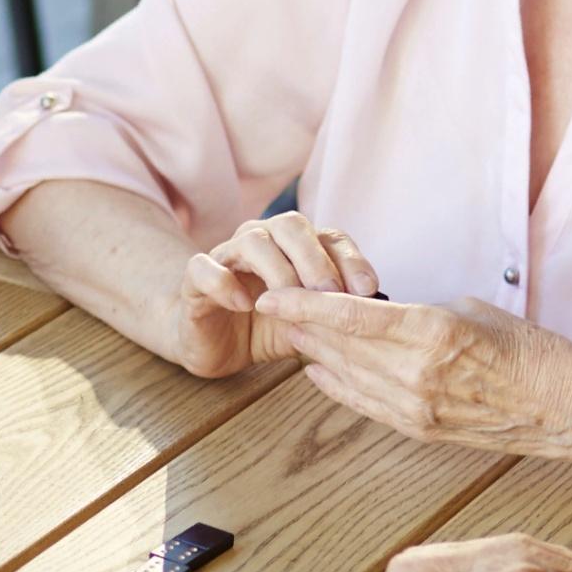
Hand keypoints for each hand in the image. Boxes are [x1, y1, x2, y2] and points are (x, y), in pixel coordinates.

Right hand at [178, 214, 377, 377]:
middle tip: (331, 295)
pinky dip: (224, 283)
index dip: (351, 259)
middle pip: (292, 227)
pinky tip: (245, 305)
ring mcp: (227, 256)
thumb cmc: (267, 327)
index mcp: (295, 247)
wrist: (213, 344)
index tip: (368, 290)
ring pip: (253, 241)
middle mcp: (263, 240)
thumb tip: (376, 317)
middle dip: (316, 260)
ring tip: (291, 304)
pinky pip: (204, 268)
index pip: (330, 237)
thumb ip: (334, 315)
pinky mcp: (195, 279)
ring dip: (278, 270)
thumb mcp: (310, 323)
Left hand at [254, 291, 571, 454]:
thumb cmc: (531, 350)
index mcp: (430, 332)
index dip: (302, 305)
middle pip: (338, 346)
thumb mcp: (472, 310)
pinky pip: (365, 404)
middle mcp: (414, 373)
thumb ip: (420, 312)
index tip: (272, 294)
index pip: (348, 316)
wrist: (567, 409)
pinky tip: (317, 372)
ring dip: (314, 353)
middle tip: (272, 305)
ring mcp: (415, 407)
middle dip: (300, 325)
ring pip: (346, 376)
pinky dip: (336, 386)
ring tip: (289, 332)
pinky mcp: (420, 429)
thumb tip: (383, 311)